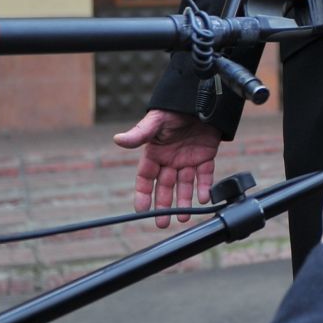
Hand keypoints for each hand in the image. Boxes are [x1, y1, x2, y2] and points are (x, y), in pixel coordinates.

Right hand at [115, 110, 222, 228]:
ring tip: (183, 218)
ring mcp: (188, 159)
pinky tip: (204, 199)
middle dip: (164, 206)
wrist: (200, 98)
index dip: (143, 194)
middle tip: (163, 224)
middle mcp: (170, 159)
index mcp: (154, 153)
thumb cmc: (173, 109)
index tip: (141, 210)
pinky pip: (204, 175)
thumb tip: (117, 139)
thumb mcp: (156, 121)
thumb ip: (139, 134)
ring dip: (184, 201)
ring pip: (185, 185)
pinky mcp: (205, 156)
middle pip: (165, 187)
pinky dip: (204, 187)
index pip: (146, 178)